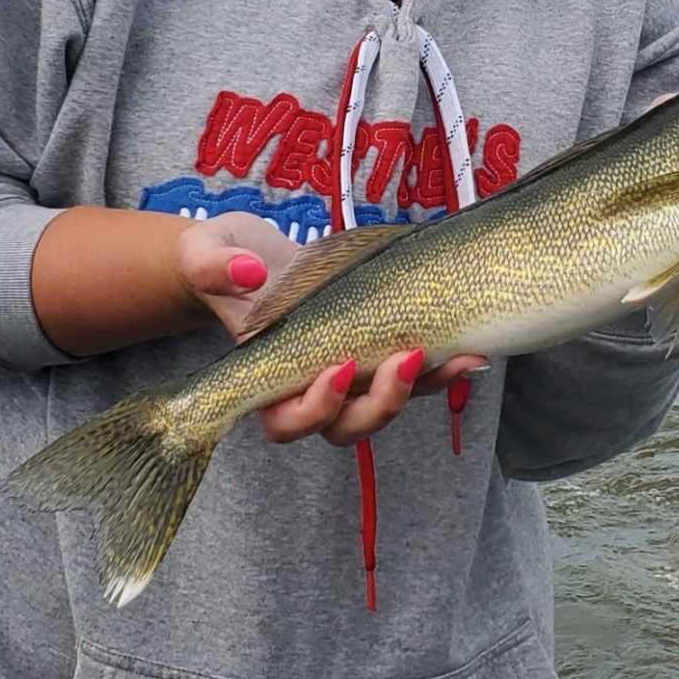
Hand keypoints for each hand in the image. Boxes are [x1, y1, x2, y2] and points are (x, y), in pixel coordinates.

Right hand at [177, 211, 485, 448]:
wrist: (253, 252)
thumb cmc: (224, 260)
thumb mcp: (207, 252)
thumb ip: (214, 265)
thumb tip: (248, 273)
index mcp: (264, 379)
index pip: (286, 422)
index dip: (315, 408)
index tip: (337, 365)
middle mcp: (309, 387)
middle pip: (346, 427)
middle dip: (380, 403)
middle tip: (406, 356)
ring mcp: (348, 375)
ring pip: (387, 406)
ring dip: (423, 389)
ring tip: (458, 356)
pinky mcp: (379, 352)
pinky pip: (414, 375)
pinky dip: (444, 367)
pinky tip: (472, 349)